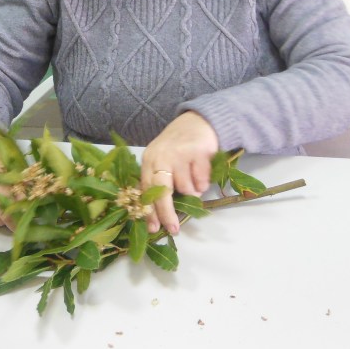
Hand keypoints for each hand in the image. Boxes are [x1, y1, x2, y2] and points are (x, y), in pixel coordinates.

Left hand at [140, 111, 218, 234]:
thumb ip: (159, 180)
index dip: (150, 211)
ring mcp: (180, 153)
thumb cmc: (178, 144)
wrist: (200, 120)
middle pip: (162, 192)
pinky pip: (201, 181)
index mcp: (149, 159)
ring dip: (192, 191)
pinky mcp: (198, 152)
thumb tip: (161, 214)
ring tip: (193, 177)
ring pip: (186, 189)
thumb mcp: (162, 159)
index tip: (153, 229)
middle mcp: (161, 156)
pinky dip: (203, 182)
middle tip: (174, 228)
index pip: (146, 190)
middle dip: (167, 213)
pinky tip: (201, 171)